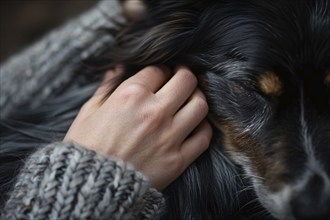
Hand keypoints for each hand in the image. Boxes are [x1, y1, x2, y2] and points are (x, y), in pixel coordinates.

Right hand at [64, 66, 211, 189]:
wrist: (91, 188)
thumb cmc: (86, 148)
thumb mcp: (89, 113)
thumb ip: (106, 88)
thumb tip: (117, 70)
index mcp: (131, 96)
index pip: (159, 70)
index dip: (161, 70)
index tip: (161, 75)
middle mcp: (154, 112)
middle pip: (186, 80)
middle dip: (184, 76)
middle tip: (180, 80)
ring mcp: (169, 136)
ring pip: (200, 105)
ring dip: (196, 99)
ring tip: (189, 101)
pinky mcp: (178, 160)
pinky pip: (203, 137)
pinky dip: (202, 128)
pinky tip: (193, 126)